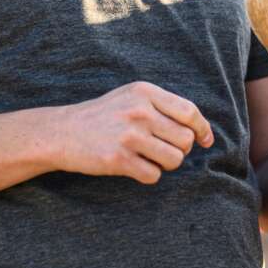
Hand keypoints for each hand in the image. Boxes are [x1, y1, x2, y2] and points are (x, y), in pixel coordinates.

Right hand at [54, 82, 213, 184]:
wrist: (61, 132)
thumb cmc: (103, 116)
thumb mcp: (131, 97)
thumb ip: (163, 107)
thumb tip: (201, 132)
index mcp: (144, 92)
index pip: (189, 112)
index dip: (202, 129)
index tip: (206, 140)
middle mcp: (139, 111)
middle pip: (185, 140)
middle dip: (179, 149)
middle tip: (161, 149)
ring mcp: (129, 136)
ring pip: (174, 160)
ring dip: (165, 164)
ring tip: (148, 158)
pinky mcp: (118, 159)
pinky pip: (153, 175)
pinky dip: (148, 175)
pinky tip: (133, 167)